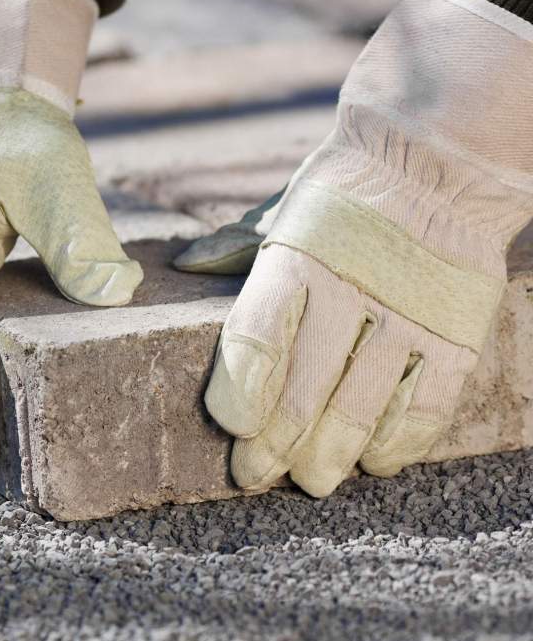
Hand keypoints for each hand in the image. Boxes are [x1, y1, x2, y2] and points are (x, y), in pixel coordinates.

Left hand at [178, 0, 532, 496]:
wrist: (439, 161)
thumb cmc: (347, 193)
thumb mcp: (286, 209)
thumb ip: (239, 245)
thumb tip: (184, 263)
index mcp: (297, 258)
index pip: (256, 343)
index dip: (238, 398)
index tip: (230, 428)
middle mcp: (350, 291)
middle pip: (304, 394)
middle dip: (274, 447)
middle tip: (256, 473)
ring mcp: (408, 316)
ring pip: (361, 412)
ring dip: (330, 457)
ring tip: (311, 479)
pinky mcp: (456, 333)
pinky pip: (426, 407)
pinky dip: (398, 443)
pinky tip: (375, 460)